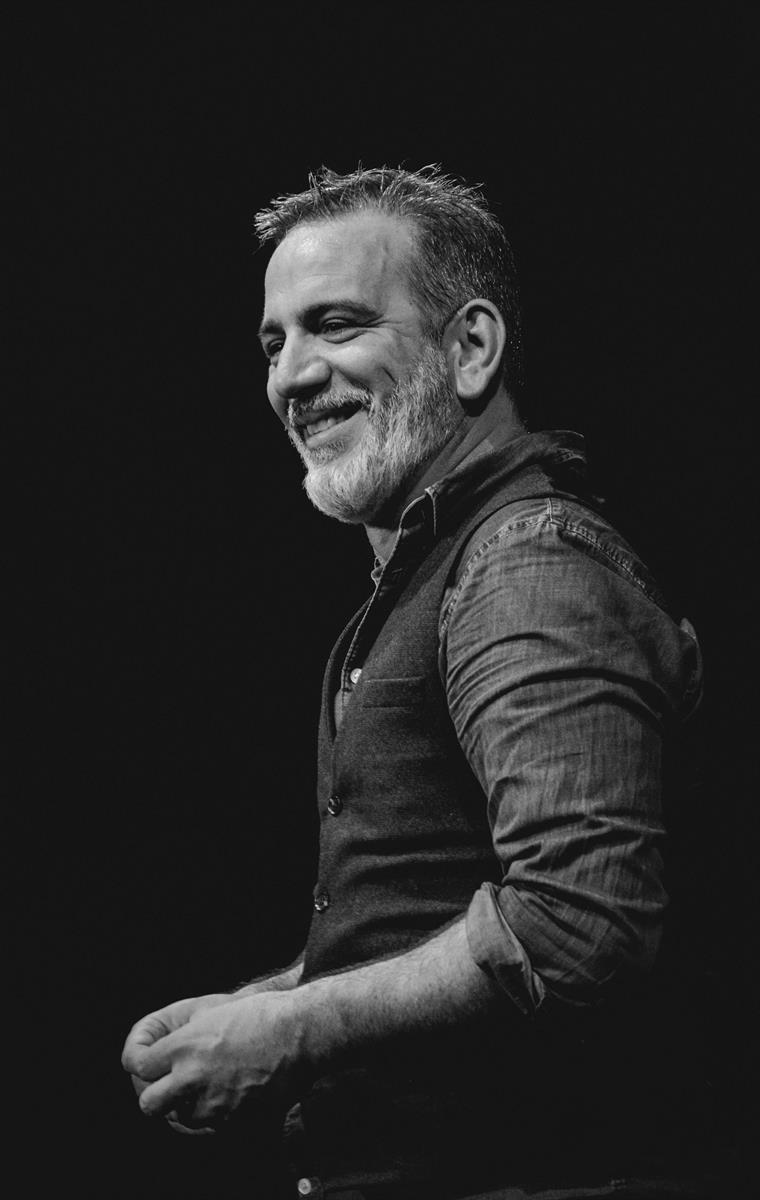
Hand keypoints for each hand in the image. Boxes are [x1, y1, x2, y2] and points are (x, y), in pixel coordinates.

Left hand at [121, 991, 307, 1130]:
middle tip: (164, 1081)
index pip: (137, 1065)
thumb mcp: (213, 1008)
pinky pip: (208, 1125)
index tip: (142, 1060)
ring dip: (183, 1103)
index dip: (136, 1060)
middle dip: (151, 1093)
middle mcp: (193, 1079)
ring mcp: (213, 1105)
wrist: (302, 1036)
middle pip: (148, 1103)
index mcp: (186, 1046)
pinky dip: (210, 1113)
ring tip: (204, 1082)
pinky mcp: (234, 1121)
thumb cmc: (260, 1014)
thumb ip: (179, 1031)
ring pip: (178, 1117)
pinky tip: (225, 1092)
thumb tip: (157, 1047)